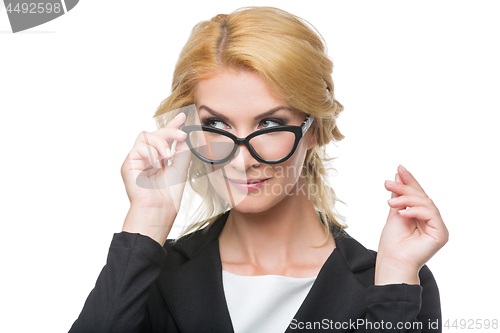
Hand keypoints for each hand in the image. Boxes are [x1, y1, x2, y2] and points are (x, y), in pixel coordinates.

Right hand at [120, 112, 190, 243]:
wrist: (159, 209)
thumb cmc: (168, 195)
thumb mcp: (180, 168)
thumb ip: (182, 151)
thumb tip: (184, 134)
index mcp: (158, 159)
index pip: (164, 138)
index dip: (172, 126)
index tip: (183, 116)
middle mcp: (146, 158)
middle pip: (155, 134)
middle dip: (169, 131)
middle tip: (181, 134)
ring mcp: (136, 160)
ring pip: (146, 136)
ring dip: (160, 142)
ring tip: (168, 155)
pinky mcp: (128, 163)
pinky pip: (139, 147)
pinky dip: (151, 152)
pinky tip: (157, 163)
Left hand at [375, 165, 448, 284]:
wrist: (392, 261)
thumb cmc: (392, 242)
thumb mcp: (394, 212)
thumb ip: (399, 195)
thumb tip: (399, 174)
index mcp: (422, 216)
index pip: (418, 194)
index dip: (410, 180)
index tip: (399, 168)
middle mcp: (432, 220)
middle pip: (422, 196)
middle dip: (405, 188)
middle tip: (388, 183)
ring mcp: (438, 227)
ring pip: (426, 203)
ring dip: (406, 199)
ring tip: (390, 203)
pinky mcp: (441, 234)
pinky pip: (431, 214)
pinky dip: (415, 211)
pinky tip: (401, 213)